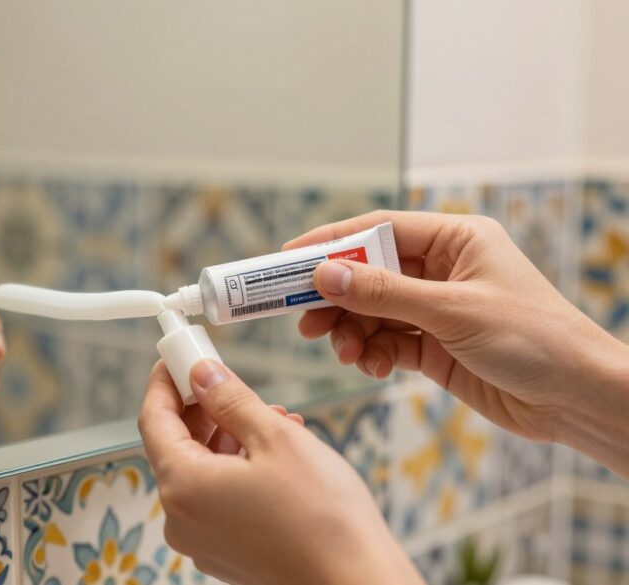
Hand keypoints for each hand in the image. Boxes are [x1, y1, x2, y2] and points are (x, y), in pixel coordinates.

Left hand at [138, 359, 422, 584]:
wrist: (357, 583)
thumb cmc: (322, 517)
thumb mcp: (276, 437)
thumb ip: (230, 399)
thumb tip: (201, 373)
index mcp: (182, 487)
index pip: (154, 420)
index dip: (165, 382)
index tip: (179, 355)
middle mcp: (181, 519)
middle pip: (177, 446)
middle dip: (203, 408)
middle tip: (227, 377)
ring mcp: (202, 540)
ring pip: (202, 471)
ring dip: (228, 436)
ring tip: (272, 415)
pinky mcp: (226, 553)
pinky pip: (219, 498)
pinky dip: (238, 468)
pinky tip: (276, 451)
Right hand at [285, 210, 628, 475]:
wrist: (577, 399)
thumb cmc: (534, 339)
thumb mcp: (452, 311)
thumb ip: (384, 294)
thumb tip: (325, 275)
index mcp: (457, 239)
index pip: (379, 229)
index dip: (331, 243)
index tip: (289, 259)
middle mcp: (443, 270)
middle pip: (369, 273)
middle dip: (335, 297)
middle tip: (302, 319)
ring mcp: (437, 309)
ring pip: (372, 312)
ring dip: (351, 331)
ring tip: (344, 351)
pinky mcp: (435, 347)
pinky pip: (387, 342)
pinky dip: (372, 353)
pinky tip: (371, 366)